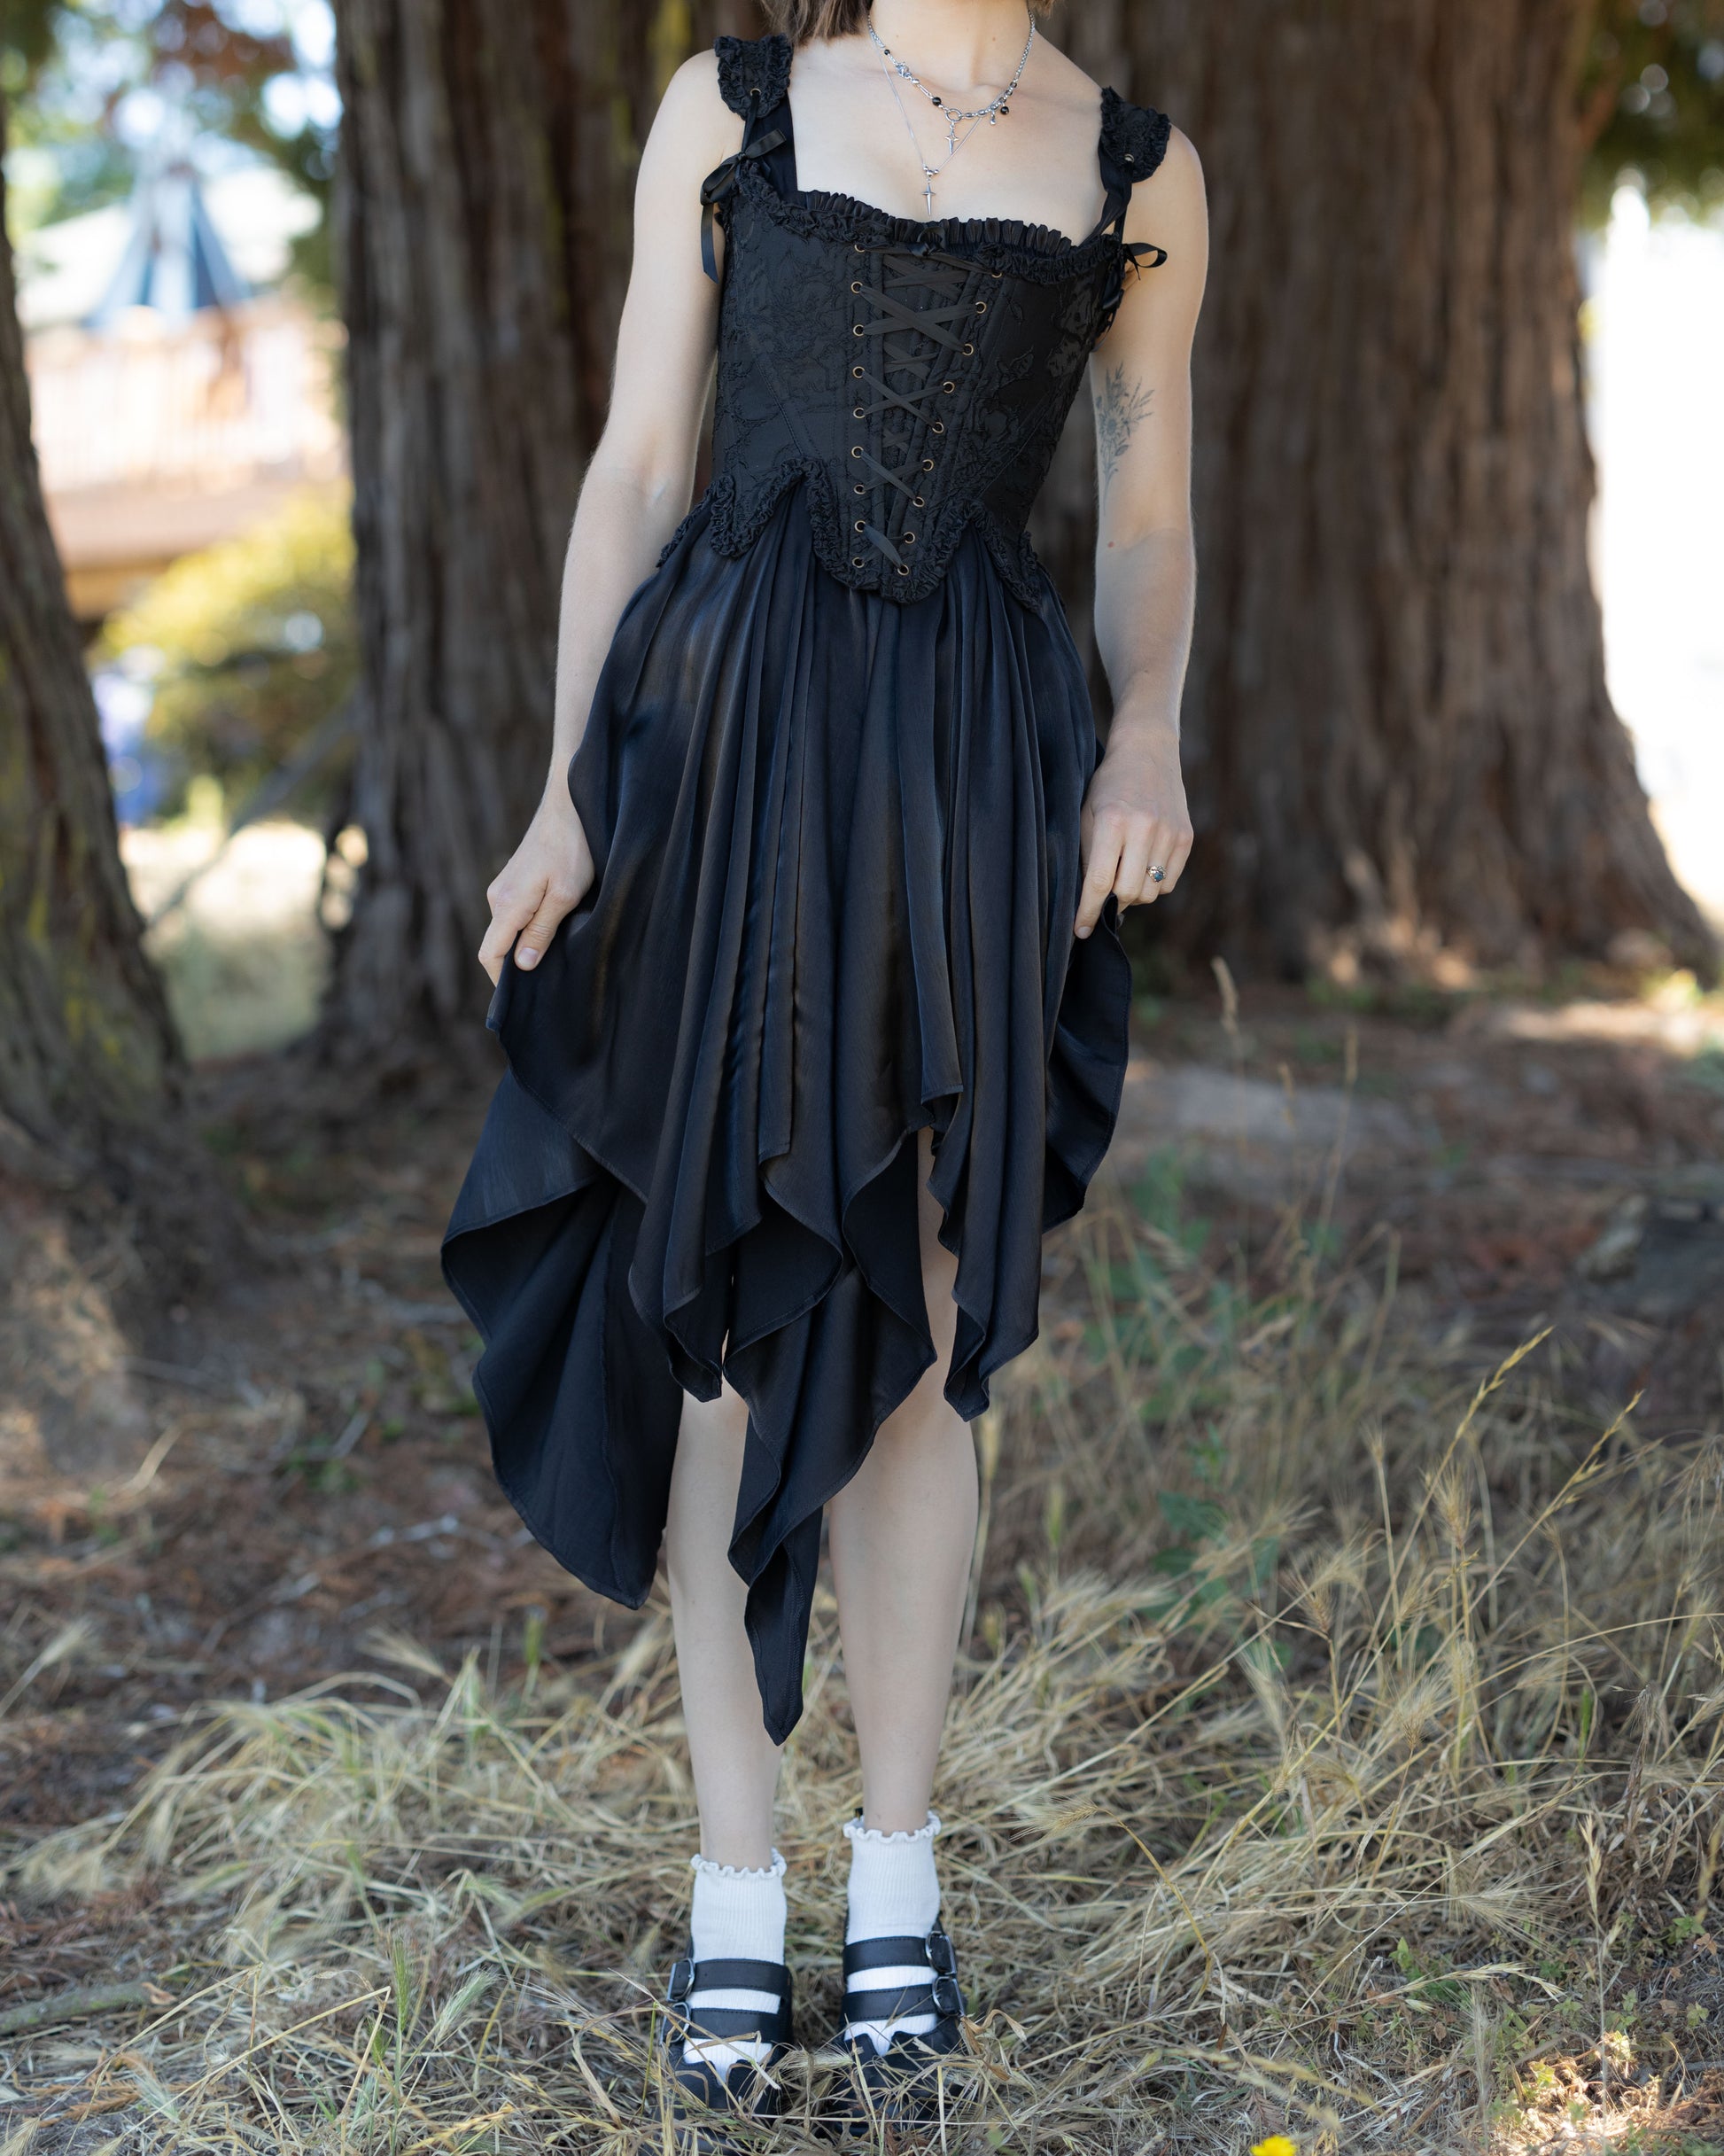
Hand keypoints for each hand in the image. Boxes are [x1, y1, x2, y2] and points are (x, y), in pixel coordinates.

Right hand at [478, 785, 594, 982]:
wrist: (570, 803)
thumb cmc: (572, 848)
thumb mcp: (564, 896)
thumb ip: (541, 931)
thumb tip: (521, 965)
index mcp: (506, 905)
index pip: (490, 955)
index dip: (504, 981)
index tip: (526, 997)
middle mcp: (497, 898)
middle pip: (498, 945)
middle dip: (518, 966)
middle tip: (551, 979)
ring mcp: (504, 888)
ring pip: (509, 930)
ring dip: (528, 944)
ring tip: (558, 953)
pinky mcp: (516, 881)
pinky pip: (516, 916)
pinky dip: (530, 928)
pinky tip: (556, 929)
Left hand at [1075, 716, 1192, 938]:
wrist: (1147, 751)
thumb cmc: (1108, 786)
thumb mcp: (1087, 815)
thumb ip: (1089, 857)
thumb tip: (1092, 902)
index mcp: (1113, 822)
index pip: (1099, 882)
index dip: (1088, 912)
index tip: (1081, 931)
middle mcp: (1145, 828)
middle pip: (1127, 893)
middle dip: (1112, 901)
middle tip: (1104, 892)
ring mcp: (1170, 833)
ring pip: (1150, 892)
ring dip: (1133, 893)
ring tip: (1124, 874)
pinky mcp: (1186, 837)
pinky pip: (1169, 882)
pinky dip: (1154, 884)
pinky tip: (1143, 865)